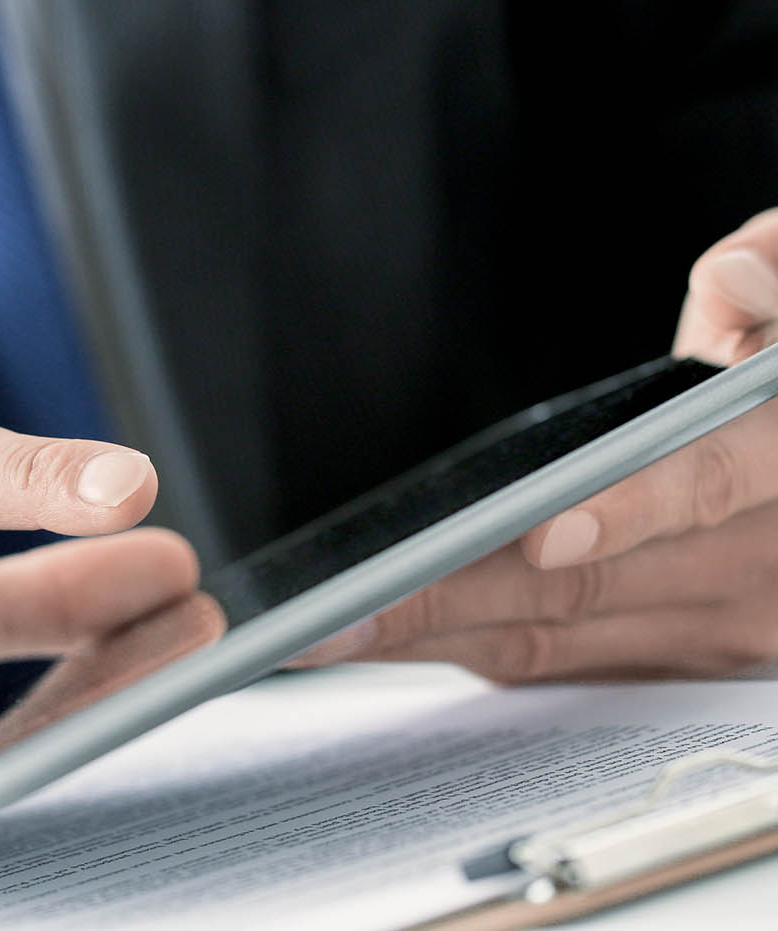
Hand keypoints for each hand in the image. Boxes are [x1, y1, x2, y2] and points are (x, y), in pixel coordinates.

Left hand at [300, 208, 777, 679]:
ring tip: (329, 632)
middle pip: (585, 590)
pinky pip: (558, 665)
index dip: (627, 509)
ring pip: (555, 643)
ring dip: (435, 640)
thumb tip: (736, 282)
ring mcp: (724, 629)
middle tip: (334, 615)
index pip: (712, 482)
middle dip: (447, 602)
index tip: (546, 536)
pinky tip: (393, 634)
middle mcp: (760, 564)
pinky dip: (471, 647)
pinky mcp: (679, 661)